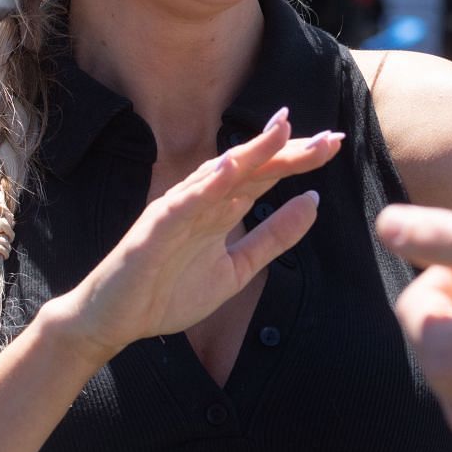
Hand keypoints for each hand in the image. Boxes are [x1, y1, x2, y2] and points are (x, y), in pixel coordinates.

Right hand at [54, 108, 340, 359]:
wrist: (117, 320)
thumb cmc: (169, 291)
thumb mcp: (237, 269)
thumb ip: (274, 238)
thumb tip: (313, 203)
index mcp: (222, 209)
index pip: (266, 176)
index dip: (298, 159)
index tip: (334, 144)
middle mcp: (202, 201)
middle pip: (251, 169)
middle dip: (288, 150)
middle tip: (329, 135)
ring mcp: (178, 211)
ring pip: (219, 175)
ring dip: (251, 152)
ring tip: (283, 130)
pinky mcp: (155, 228)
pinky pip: (183, 202)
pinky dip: (206, 183)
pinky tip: (230, 165)